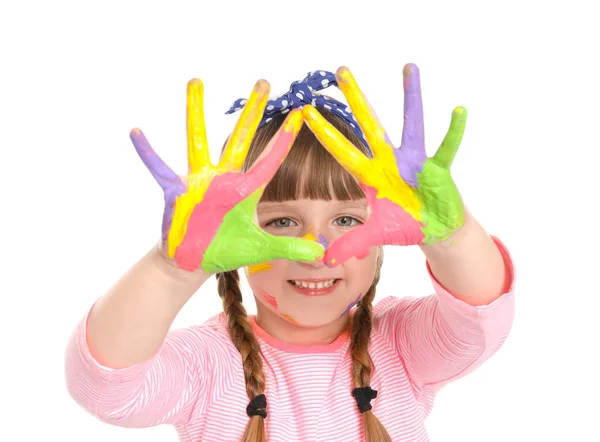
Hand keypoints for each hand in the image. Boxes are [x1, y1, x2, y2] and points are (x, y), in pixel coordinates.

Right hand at [130, 78, 323, 272]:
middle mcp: (223, 179)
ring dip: (196, 110)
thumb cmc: (225, 250)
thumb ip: (289, 247)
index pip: (269, 160)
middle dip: (252, 111)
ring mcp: (198, 182)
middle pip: (240, 138)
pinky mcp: (176, 192)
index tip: (300, 113)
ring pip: (197, 139)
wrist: (194, 261)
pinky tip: (135, 131)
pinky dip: (147, 152)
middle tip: (264, 81)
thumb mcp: (259, 249)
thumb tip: (321, 252)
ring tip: (195, 80)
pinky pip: (159, 168)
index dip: (284, 139)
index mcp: (245, 190)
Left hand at [302, 64, 465, 265]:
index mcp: (370, 175)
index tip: (304, 111)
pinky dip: (453, 132)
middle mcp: (390, 161)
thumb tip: (326, 259)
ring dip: (410, 96)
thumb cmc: (404, 224)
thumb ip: (351, 243)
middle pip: (369, 124)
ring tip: (409, 67)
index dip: (324, 133)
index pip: (342, 151)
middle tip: (340, 70)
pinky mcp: (438, 169)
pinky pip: (446, 148)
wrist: (434, 229)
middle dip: (356, 98)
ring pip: (411, 123)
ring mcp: (415, 161)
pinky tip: (458, 111)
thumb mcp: (375, 235)